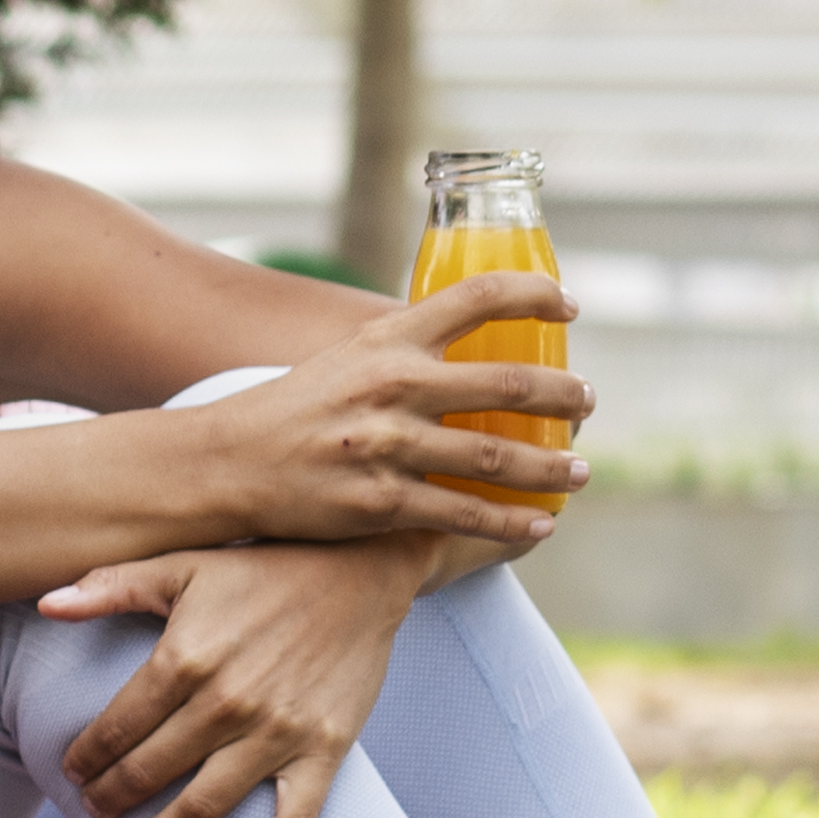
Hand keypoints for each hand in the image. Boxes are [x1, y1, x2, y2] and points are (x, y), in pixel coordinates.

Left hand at [32, 536, 450, 817]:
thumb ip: (111, 586)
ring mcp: (277, 733)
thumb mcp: (183, 566)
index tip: (72, 770)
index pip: (116, 726)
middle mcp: (226, 703)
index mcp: (185, 658)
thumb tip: (46, 604)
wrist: (360, 569)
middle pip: (149, 771)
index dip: (86, 756)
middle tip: (94, 809)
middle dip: (111, 798)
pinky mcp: (323, 752)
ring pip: (203, 806)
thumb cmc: (265, 567)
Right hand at [167, 268, 583, 551]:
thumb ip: (409, 348)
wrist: (229, 463)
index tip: (571, 305)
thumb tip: (477, 344)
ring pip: (497, 458)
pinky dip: (511, 522)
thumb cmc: (298, 407)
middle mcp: (394, 385)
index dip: (536, 294)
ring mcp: (389, 446)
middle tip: (589, 401)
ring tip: (581, 468)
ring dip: (552, 466)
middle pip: (508, 383)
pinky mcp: (381, 502)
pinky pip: (464, 515)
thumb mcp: (351, 356)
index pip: (479, 295)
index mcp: (389, 338)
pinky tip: (542, 523)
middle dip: (565, 395)